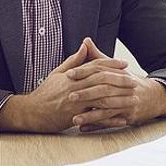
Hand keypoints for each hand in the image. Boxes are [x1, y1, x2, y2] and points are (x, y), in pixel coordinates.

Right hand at [0, 38, 133, 132]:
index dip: (111, 64)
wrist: (31, 112)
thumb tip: (84, 45)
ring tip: (132, 98)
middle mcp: (75, 87)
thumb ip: (73, 60)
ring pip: (101, 98)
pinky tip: (121, 119)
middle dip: (119, 79)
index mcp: (73, 76)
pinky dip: (110, 119)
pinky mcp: (75, 116)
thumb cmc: (45, 93)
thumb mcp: (57, 73)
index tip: (124, 63)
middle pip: (102, 80)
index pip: (95, 66)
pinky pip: (96, 117)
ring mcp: (76, 102)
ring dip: (119, 98)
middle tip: (133, 80)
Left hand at [66, 59, 165, 131]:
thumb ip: (98, 57)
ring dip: (90, 114)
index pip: (100, 70)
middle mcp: (125, 87)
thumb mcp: (115, 68)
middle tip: (69, 96)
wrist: (153, 97)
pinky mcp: (129, 116)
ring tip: (74, 118)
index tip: (69, 74)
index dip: (84, 71)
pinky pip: (111, 122)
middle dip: (86, 93)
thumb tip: (85, 40)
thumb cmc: (128, 82)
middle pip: (104, 89)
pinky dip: (97, 125)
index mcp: (119, 73)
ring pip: (107, 108)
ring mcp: (128, 102)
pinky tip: (83, 128)